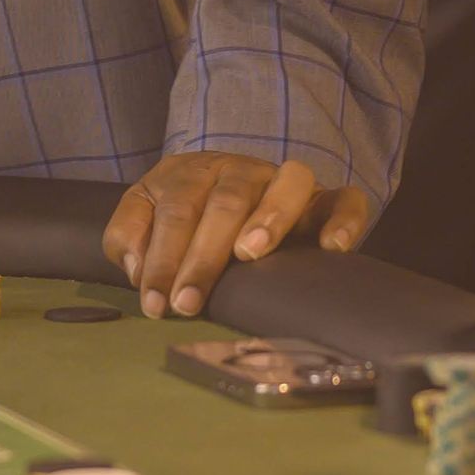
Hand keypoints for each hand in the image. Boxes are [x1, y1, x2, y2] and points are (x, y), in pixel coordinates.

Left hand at [104, 150, 368, 319]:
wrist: (232, 182)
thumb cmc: (185, 210)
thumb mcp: (145, 212)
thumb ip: (130, 234)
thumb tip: (136, 267)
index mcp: (193, 173)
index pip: (174, 212)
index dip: (162, 258)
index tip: (155, 303)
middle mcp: (240, 171)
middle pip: (223, 204)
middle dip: (203, 257)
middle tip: (188, 302)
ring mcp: (284, 180)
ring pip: (286, 185)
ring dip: (268, 217)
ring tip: (249, 253)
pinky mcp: (326, 197)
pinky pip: (345, 199)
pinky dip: (344, 219)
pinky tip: (333, 248)